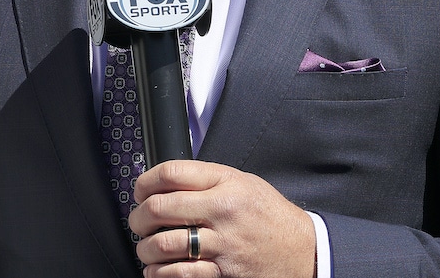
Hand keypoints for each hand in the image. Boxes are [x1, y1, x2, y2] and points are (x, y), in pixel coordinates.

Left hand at [129, 160, 314, 277]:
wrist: (302, 251)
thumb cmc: (268, 215)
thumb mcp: (243, 182)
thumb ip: (206, 179)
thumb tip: (163, 182)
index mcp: (227, 183)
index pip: (171, 172)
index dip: (145, 181)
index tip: (139, 191)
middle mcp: (223, 211)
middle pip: (160, 207)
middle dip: (138, 217)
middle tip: (137, 222)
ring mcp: (223, 244)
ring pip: (164, 244)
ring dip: (145, 248)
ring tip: (146, 248)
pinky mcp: (224, 272)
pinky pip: (180, 274)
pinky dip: (160, 273)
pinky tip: (158, 270)